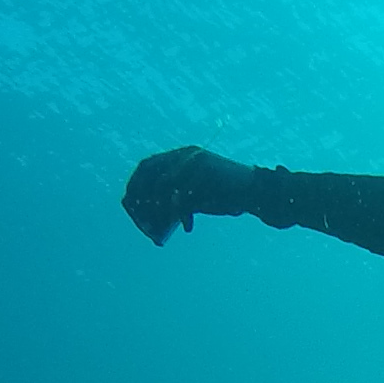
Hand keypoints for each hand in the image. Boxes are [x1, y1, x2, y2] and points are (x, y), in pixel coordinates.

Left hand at [121, 146, 250, 244]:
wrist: (254, 191)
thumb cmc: (223, 194)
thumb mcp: (194, 194)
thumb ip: (174, 198)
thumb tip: (149, 215)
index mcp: (182, 156)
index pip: (148, 165)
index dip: (135, 183)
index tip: (129, 201)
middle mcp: (185, 155)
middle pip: (150, 174)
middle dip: (142, 197)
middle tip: (141, 218)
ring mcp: (194, 163)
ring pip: (164, 187)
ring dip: (159, 209)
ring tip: (160, 226)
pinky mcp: (204, 174)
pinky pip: (184, 197)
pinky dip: (182, 214)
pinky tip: (187, 226)